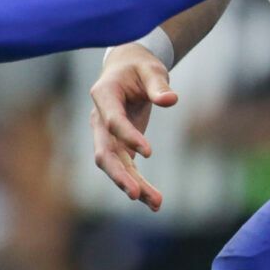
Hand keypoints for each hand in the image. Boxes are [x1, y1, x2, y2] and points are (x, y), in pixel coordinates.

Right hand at [90, 46, 177, 211]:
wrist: (127, 70)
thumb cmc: (140, 67)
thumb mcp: (151, 69)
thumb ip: (158, 84)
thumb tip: (170, 100)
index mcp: (103, 95)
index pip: (112, 121)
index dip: (127, 136)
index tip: (148, 152)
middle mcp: (99, 119)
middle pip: (104, 152)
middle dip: (119, 174)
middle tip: (136, 194)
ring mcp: (107, 135)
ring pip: (115, 166)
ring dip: (133, 185)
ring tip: (156, 203)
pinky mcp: (119, 146)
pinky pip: (127, 168)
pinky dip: (139, 184)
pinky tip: (155, 202)